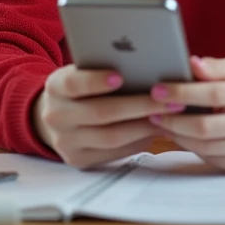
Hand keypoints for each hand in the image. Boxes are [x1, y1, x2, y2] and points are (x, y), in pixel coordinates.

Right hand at [33, 66, 174, 169]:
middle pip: (101, 113)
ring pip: (112, 137)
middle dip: (139, 105)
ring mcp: (66, 143)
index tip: (120, 76)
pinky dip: (139, 141)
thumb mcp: (81, 71)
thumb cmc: (80, 87)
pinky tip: (156, 129)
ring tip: (169, 114)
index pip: (73, 84)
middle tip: (169, 99)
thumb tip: (144, 64)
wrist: (57, 115)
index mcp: (55, 88)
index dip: (95, 81)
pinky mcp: (79, 160)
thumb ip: (102, 67)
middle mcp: (56, 117)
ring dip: (144, 126)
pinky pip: (115, 153)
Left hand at [149, 56, 224, 173]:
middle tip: (152, 111)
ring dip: (177, 136)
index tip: (157, 90)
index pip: (213, 94)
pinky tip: (180, 136)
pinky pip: (212, 159)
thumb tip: (191, 64)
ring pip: (205, 146)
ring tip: (161, 123)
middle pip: (205, 126)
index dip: (182, 93)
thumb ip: (216, 67)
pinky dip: (191, 148)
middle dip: (173, 119)